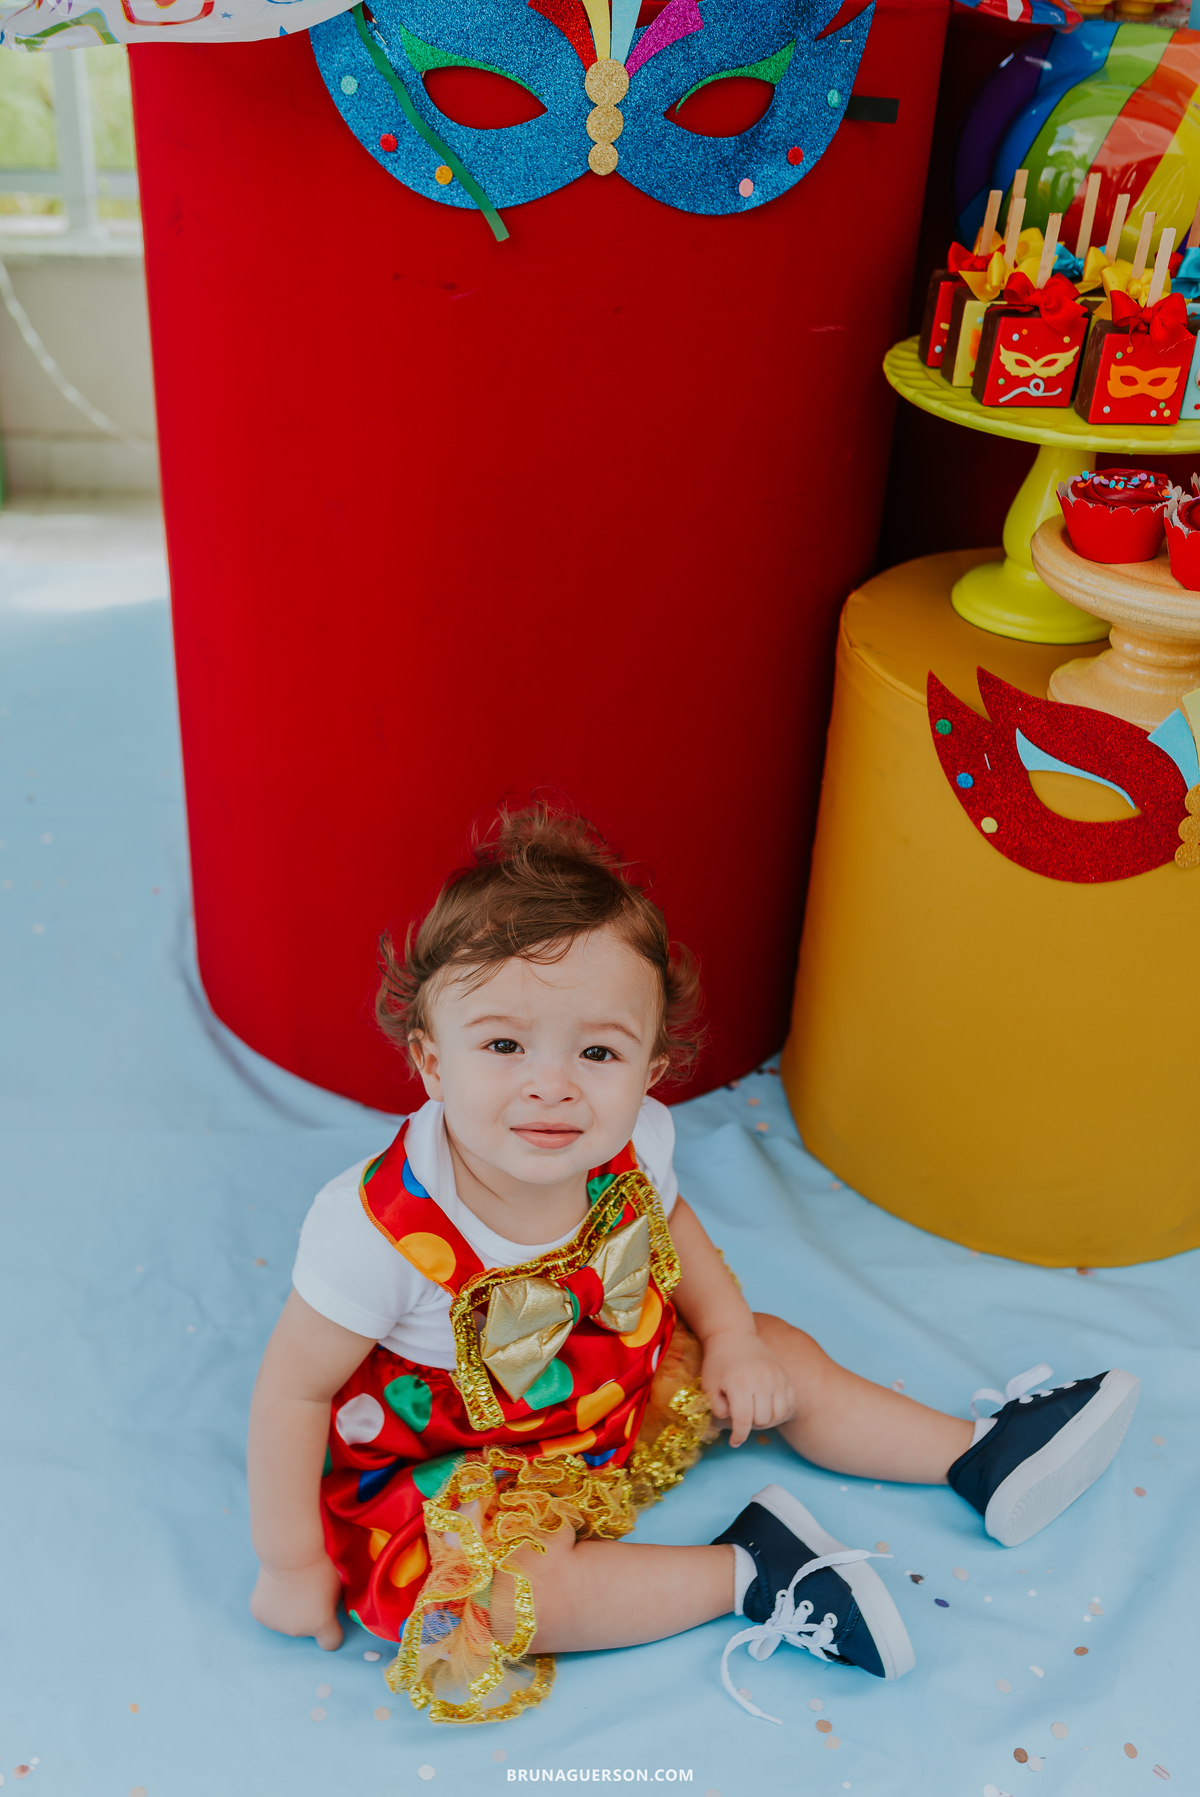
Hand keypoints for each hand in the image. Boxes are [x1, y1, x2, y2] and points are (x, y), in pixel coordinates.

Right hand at [250, 1557, 344, 1650]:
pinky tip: (275, 1586)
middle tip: (306, 1591)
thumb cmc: (317, 1566)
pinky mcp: (259, 1615)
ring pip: (285, 1622)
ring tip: (289, 1586)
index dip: (333, 1631)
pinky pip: (269, 1612)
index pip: (331, 1643)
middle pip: (305, 1629)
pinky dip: (272, 1602)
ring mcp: (276, 1625)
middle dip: (308, 1615)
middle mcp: (298, 1631)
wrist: (289, 1553)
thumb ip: (332, 1603)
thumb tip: (327, 1607)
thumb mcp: (336, 1585)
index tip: (331, 1618)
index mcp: (321, 1625)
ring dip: (288, 1610)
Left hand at [701, 1326, 795, 1447]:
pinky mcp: (784, 1376)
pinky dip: (779, 1410)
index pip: (744, 1422)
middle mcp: (761, 1381)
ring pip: (778, 1415)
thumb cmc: (718, 1362)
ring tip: (754, 1412)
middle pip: (762, 1421)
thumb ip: (718, 1409)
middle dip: (750, 1425)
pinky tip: (767, 1406)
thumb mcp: (710, 1386)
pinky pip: (789, 1403)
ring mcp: (776, 1378)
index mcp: (740, 1384)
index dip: (738, 1436)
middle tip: (741, 1418)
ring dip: (766, 1420)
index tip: (734, 1442)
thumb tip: (733, 1424)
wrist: (733, 1334)